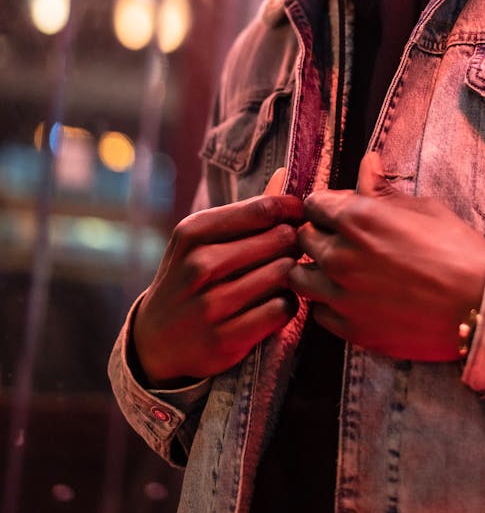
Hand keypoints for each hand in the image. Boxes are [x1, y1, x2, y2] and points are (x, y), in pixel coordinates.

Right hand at [132, 169, 303, 385]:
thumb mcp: (204, 239)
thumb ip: (247, 211)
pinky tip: (277, 302)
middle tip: (293, 249)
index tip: (300, 216)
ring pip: (283, 275)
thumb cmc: (190, 277)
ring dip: (292, 274)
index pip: (262, 209)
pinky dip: (287, 304)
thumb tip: (285, 173)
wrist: (155, 338)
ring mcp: (210, 305)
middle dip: (293, 242)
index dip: (291, 210)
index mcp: (193, 232)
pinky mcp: (224, 339)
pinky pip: (280, 310)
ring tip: (283, 275)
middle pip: (279, 240)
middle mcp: (198, 266)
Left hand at [289, 153, 484, 360]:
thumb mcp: (422, 209)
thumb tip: (367, 162)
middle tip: (344, 241)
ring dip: (315, 270)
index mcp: (357, 218)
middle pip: (303, 238)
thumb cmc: (457, 250)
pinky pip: (318, 313)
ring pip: (299, 278)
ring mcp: (342, 295)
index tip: (341, 214)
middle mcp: (340, 255)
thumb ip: (383, 190)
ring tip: (341, 271)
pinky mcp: (351, 328)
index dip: (327, 207)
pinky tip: (353, 298)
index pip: (313, 204)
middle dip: (319, 235)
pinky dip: (329, 304)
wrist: (482, 305)